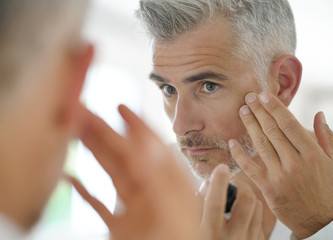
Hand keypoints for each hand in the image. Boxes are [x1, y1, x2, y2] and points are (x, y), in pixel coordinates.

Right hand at [66, 105, 200, 239]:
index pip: (153, 149)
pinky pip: (99, 204)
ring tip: (75, 132)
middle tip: (85, 112)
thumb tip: (149, 149)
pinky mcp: (120, 227)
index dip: (138, 126)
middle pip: (125, 156)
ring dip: (92, 153)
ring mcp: (134, 209)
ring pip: (111, 173)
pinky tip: (69, 176)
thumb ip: (162, 182)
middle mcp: (152, 193)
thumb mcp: (174, 214)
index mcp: (170, 188)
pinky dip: (84, 190)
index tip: (122, 108)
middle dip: (105, 133)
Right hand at [198, 164, 264, 239]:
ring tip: (238, 199)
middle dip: (241, 185)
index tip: (221, 168)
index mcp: (211, 234)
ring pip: (257, 206)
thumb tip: (208, 185)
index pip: (215, 203)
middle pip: (246, 200)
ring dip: (248, 198)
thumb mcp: (195, 229)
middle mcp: (232, 238)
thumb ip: (199, 208)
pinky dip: (253, 212)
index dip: (218, 183)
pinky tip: (243, 216)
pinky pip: (260, 219)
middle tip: (234, 183)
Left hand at [229, 92, 332, 238]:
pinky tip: (231, 142)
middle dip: (259, 111)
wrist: (318, 220)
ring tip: (242, 111)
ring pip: (260, 144)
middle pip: (272, 130)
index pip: (289, 124)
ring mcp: (279, 175)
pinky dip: (239, 154)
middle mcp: (295, 162)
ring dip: (249, 125)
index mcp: (312, 153)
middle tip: (248, 97)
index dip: (274, 108)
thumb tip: (319, 114)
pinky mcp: (267, 188)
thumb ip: (326, 137)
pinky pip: (250, 167)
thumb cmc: (327, 189)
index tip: (264, 96)